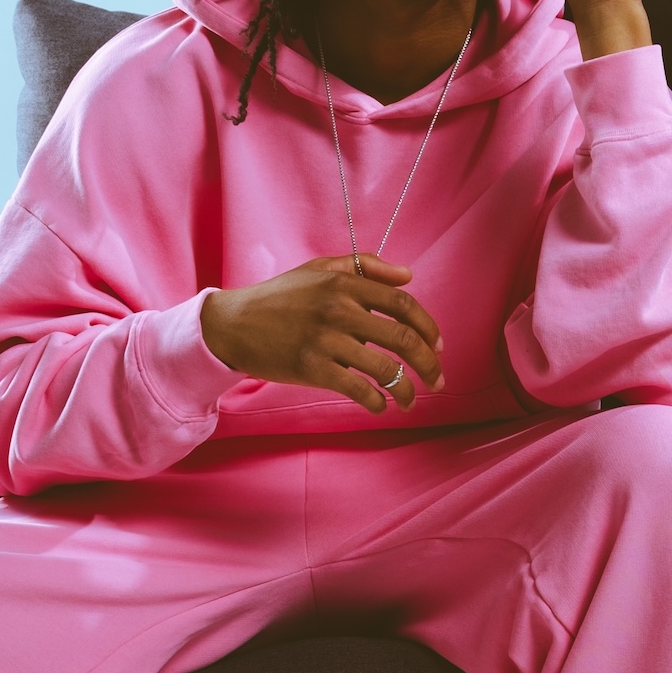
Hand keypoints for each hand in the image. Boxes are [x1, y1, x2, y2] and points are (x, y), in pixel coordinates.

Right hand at [201, 258, 443, 416]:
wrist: (233, 323)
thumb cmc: (280, 297)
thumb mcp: (320, 269)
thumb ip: (365, 266)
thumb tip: (408, 275)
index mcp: (346, 284)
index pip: (404, 305)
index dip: (429, 328)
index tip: (438, 347)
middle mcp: (340, 310)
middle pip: (403, 339)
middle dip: (429, 364)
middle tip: (437, 380)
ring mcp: (326, 340)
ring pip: (385, 369)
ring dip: (406, 390)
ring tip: (409, 401)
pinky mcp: (312, 368)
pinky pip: (358, 389)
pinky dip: (376, 401)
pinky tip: (379, 406)